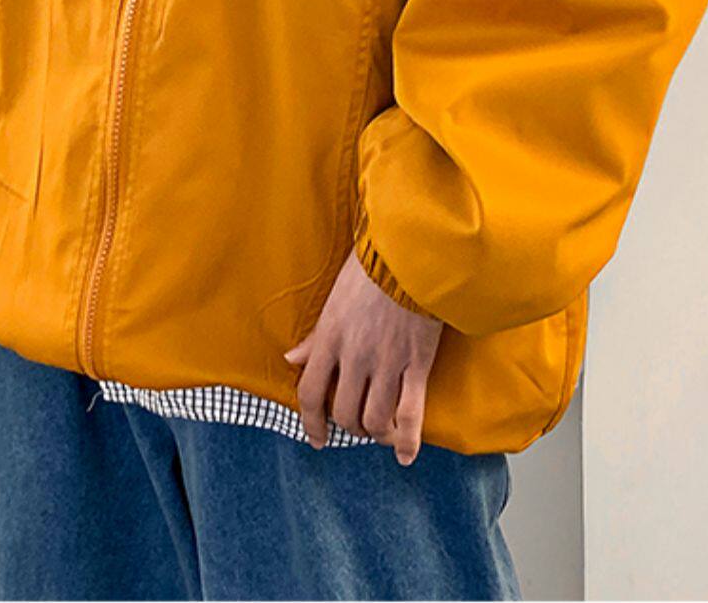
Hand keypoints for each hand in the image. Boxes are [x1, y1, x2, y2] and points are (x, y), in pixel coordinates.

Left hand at [285, 250, 442, 464]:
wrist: (411, 252)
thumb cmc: (372, 266)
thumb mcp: (334, 298)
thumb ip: (315, 335)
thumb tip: (292, 359)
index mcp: (330, 337)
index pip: (310, 393)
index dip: (311, 422)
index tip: (317, 438)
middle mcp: (354, 357)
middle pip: (344, 412)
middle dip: (349, 425)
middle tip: (357, 422)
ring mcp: (386, 363)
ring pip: (374, 418)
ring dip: (375, 431)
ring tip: (381, 429)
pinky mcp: (416, 364)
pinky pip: (409, 414)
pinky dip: (406, 440)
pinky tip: (404, 455)